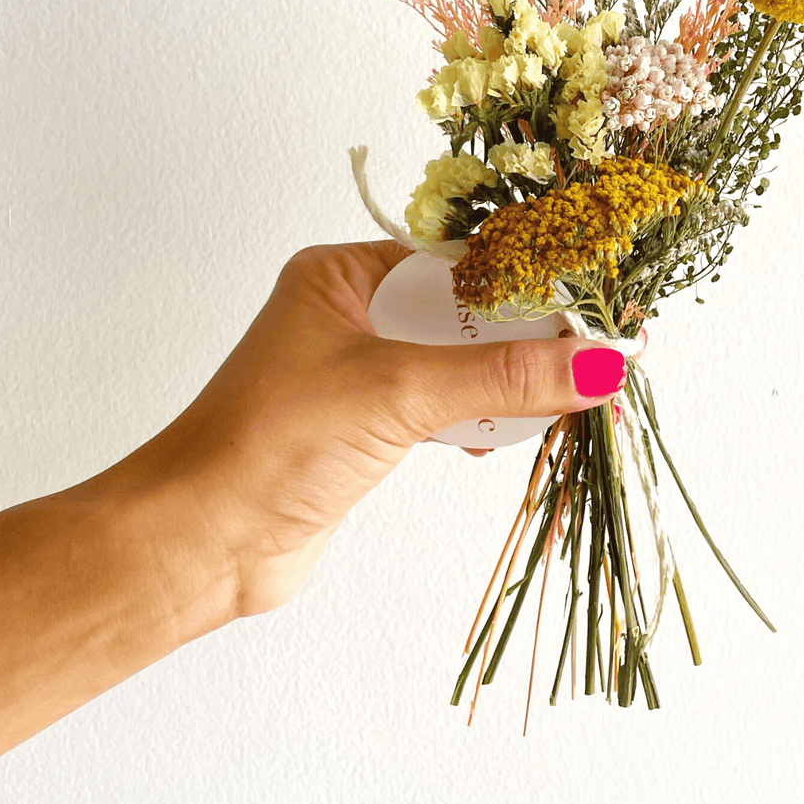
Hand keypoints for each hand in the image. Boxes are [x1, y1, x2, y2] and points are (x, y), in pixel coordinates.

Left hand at [113, 241, 627, 618]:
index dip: (525, 282)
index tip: (591, 303)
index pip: (456, 261)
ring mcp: (360, 373)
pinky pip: (444, 407)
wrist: (202, 542)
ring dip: (504, 384)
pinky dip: (478, 419)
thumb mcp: (398, 392)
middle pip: (464, 312)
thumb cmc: (274, 443)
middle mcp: (351, 313)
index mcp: (342, 274)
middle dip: (524, 339)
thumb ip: (501, 376)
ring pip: (459, 363)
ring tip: (565, 399)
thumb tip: (600, 364)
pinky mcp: (368, 427)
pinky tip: (498, 439)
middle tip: (595, 356)